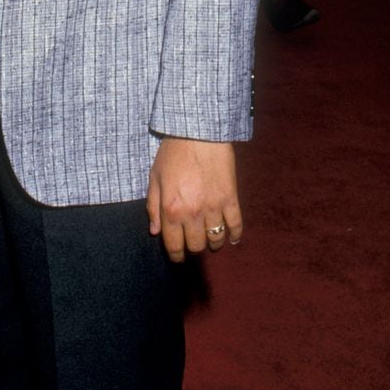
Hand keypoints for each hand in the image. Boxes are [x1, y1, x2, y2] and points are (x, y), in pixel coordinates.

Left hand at [146, 137, 242, 260]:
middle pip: (196, 245)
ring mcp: (213, 207)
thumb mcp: (155, 177)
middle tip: (193, 242)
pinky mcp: (230, 199)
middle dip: (193, 247)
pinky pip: (236, 225)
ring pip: (215, 239)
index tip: (178, 257)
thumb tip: (155, 231)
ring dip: (213, 243)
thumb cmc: (173, 152)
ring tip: (211, 239)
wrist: (198, 132)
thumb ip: (153, 206)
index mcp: (171, 209)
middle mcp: (192, 213)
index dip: (176, 255)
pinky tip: (232, 239)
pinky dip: (235, 235)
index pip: (174, 245)